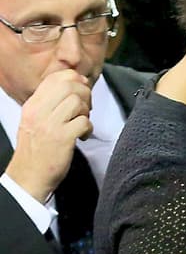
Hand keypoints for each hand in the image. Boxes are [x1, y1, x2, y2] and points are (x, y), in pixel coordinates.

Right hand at [3, 69, 91, 200]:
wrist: (30, 175)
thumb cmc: (37, 148)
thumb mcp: (36, 120)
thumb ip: (50, 103)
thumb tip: (74, 86)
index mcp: (32, 105)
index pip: (55, 78)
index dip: (74, 80)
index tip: (81, 90)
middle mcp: (39, 111)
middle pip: (69, 86)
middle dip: (85, 95)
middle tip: (86, 109)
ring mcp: (50, 124)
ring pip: (78, 102)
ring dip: (86, 113)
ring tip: (81, 124)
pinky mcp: (63, 138)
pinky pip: (84, 122)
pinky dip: (88, 129)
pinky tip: (82, 137)